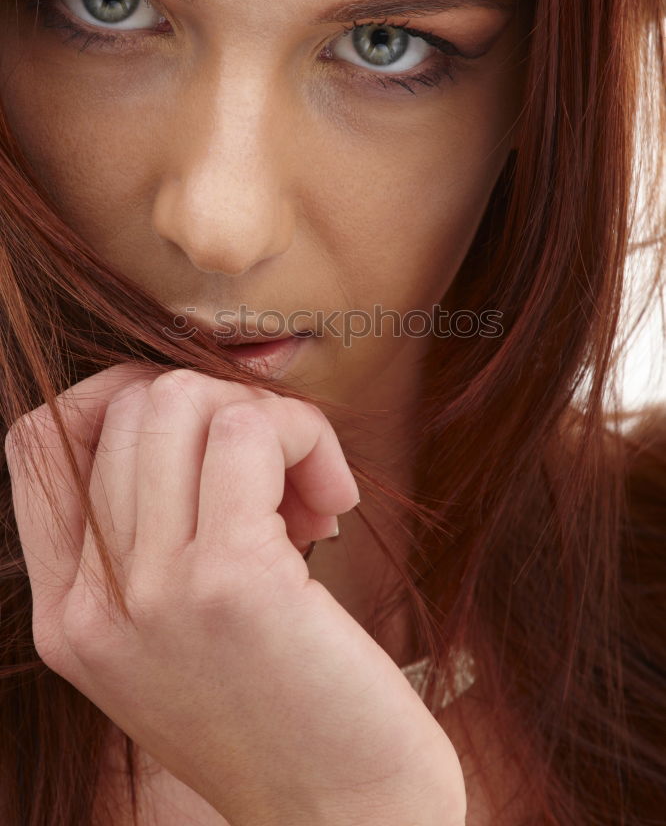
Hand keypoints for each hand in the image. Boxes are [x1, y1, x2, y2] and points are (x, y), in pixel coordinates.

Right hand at [6, 364, 465, 825]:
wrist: (344, 820)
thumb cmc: (280, 712)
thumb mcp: (176, 634)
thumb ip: (150, 539)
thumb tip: (195, 416)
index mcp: (68, 615)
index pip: (40, 443)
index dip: (119, 396)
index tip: (203, 422)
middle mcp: (93, 604)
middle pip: (132, 405)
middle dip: (225, 407)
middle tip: (283, 474)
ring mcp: (155, 592)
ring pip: (186, 400)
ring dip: (272, 420)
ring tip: (312, 493)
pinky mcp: (231, 583)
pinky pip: (249, 433)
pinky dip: (304, 438)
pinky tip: (335, 501)